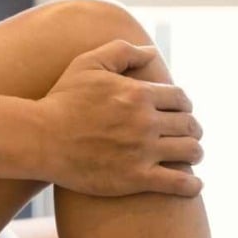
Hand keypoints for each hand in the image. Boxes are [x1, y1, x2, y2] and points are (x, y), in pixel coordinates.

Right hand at [36, 40, 204, 197]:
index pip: (180, 98)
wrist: (41, 139)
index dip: (184, 105)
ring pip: (189, 151)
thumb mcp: (88, 63)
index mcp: (139, 93)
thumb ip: (122, 51)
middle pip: (189, 124)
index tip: (182, 112)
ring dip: (195, 153)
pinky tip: (195, 186)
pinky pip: (177, 183)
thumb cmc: (62, 100)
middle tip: (191, 134)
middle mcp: (146, 121)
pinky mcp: (136, 178)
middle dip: (193, 128)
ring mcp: (143, 151)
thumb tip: (152, 52)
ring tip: (193, 156)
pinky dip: (191, 185)